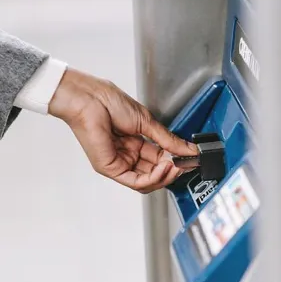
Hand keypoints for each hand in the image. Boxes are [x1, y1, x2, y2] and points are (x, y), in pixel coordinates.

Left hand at [49, 69, 201, 192]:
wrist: (90, 99)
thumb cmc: (108, 102)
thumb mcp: (146, 122)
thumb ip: (168, 139)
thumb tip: (188, 149)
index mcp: (134, 142)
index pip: (159, 159)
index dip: (175, 160)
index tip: (190, 158)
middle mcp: (126, 154)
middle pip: (154, 173)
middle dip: (172, 171)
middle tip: (185, 164)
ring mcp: (118, 163)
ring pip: (146, 181)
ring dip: (165, 176)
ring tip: (176, 165)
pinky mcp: (110, 169)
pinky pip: (136, 181)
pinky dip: (153, 178)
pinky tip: (164, 168)